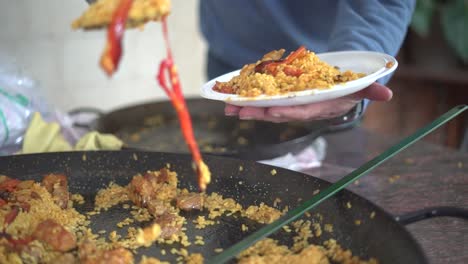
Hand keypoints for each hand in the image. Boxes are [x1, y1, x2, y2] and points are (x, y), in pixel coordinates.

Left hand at [224, 82, 391, 122]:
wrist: (336, 90)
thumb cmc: (347, 88)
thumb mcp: (360, 87)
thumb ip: (371, 90)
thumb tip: (388, 94)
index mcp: (319, 107)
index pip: (302, 111)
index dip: (287, 111)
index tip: (271, 110)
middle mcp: (302, 110)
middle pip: (278, 112)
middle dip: (259, 112)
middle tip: (239, 111)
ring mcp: (290, 107)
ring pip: (266, 110)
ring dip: (247, 110)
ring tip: (228, 109)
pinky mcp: (281, 101)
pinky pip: (262, 103)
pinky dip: (247, 103)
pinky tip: (229, 103)